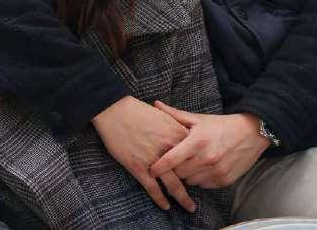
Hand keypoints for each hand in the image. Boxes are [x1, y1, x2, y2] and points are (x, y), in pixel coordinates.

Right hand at [92, 96, 194, 211]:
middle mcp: (169, 148)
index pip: (194, 154)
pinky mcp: (139, 168)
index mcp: (176, 133)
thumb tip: (184, 135)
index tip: (201, 171)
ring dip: (183, 198)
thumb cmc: (137, 110)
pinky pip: (153, 189)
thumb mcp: (162, 115)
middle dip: (195, 184)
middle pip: (187, 172)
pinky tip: (166, 206)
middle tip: (201, 192)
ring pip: (173, 185)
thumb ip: (176, 126)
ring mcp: (154, 160)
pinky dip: (160, 199)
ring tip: (189, 206)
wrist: (115, 110)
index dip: (198, 164)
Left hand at [149, 102, 269, 187]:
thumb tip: (156, 104)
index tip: (150, 169)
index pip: (172, 159)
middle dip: (174, 169)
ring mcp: (216, 171)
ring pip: (190, 181)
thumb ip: (175, 115)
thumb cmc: (221, 125)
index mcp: (197, 141)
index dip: (159, 166)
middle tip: (173, 161)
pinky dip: (200, 178)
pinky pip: (203, 185)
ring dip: (187, 174)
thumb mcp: (199, 118)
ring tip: (189, 163)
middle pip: (179, 173)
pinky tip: (202, 168)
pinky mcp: (224, 180)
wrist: (251, 133)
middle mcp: (206, 158)